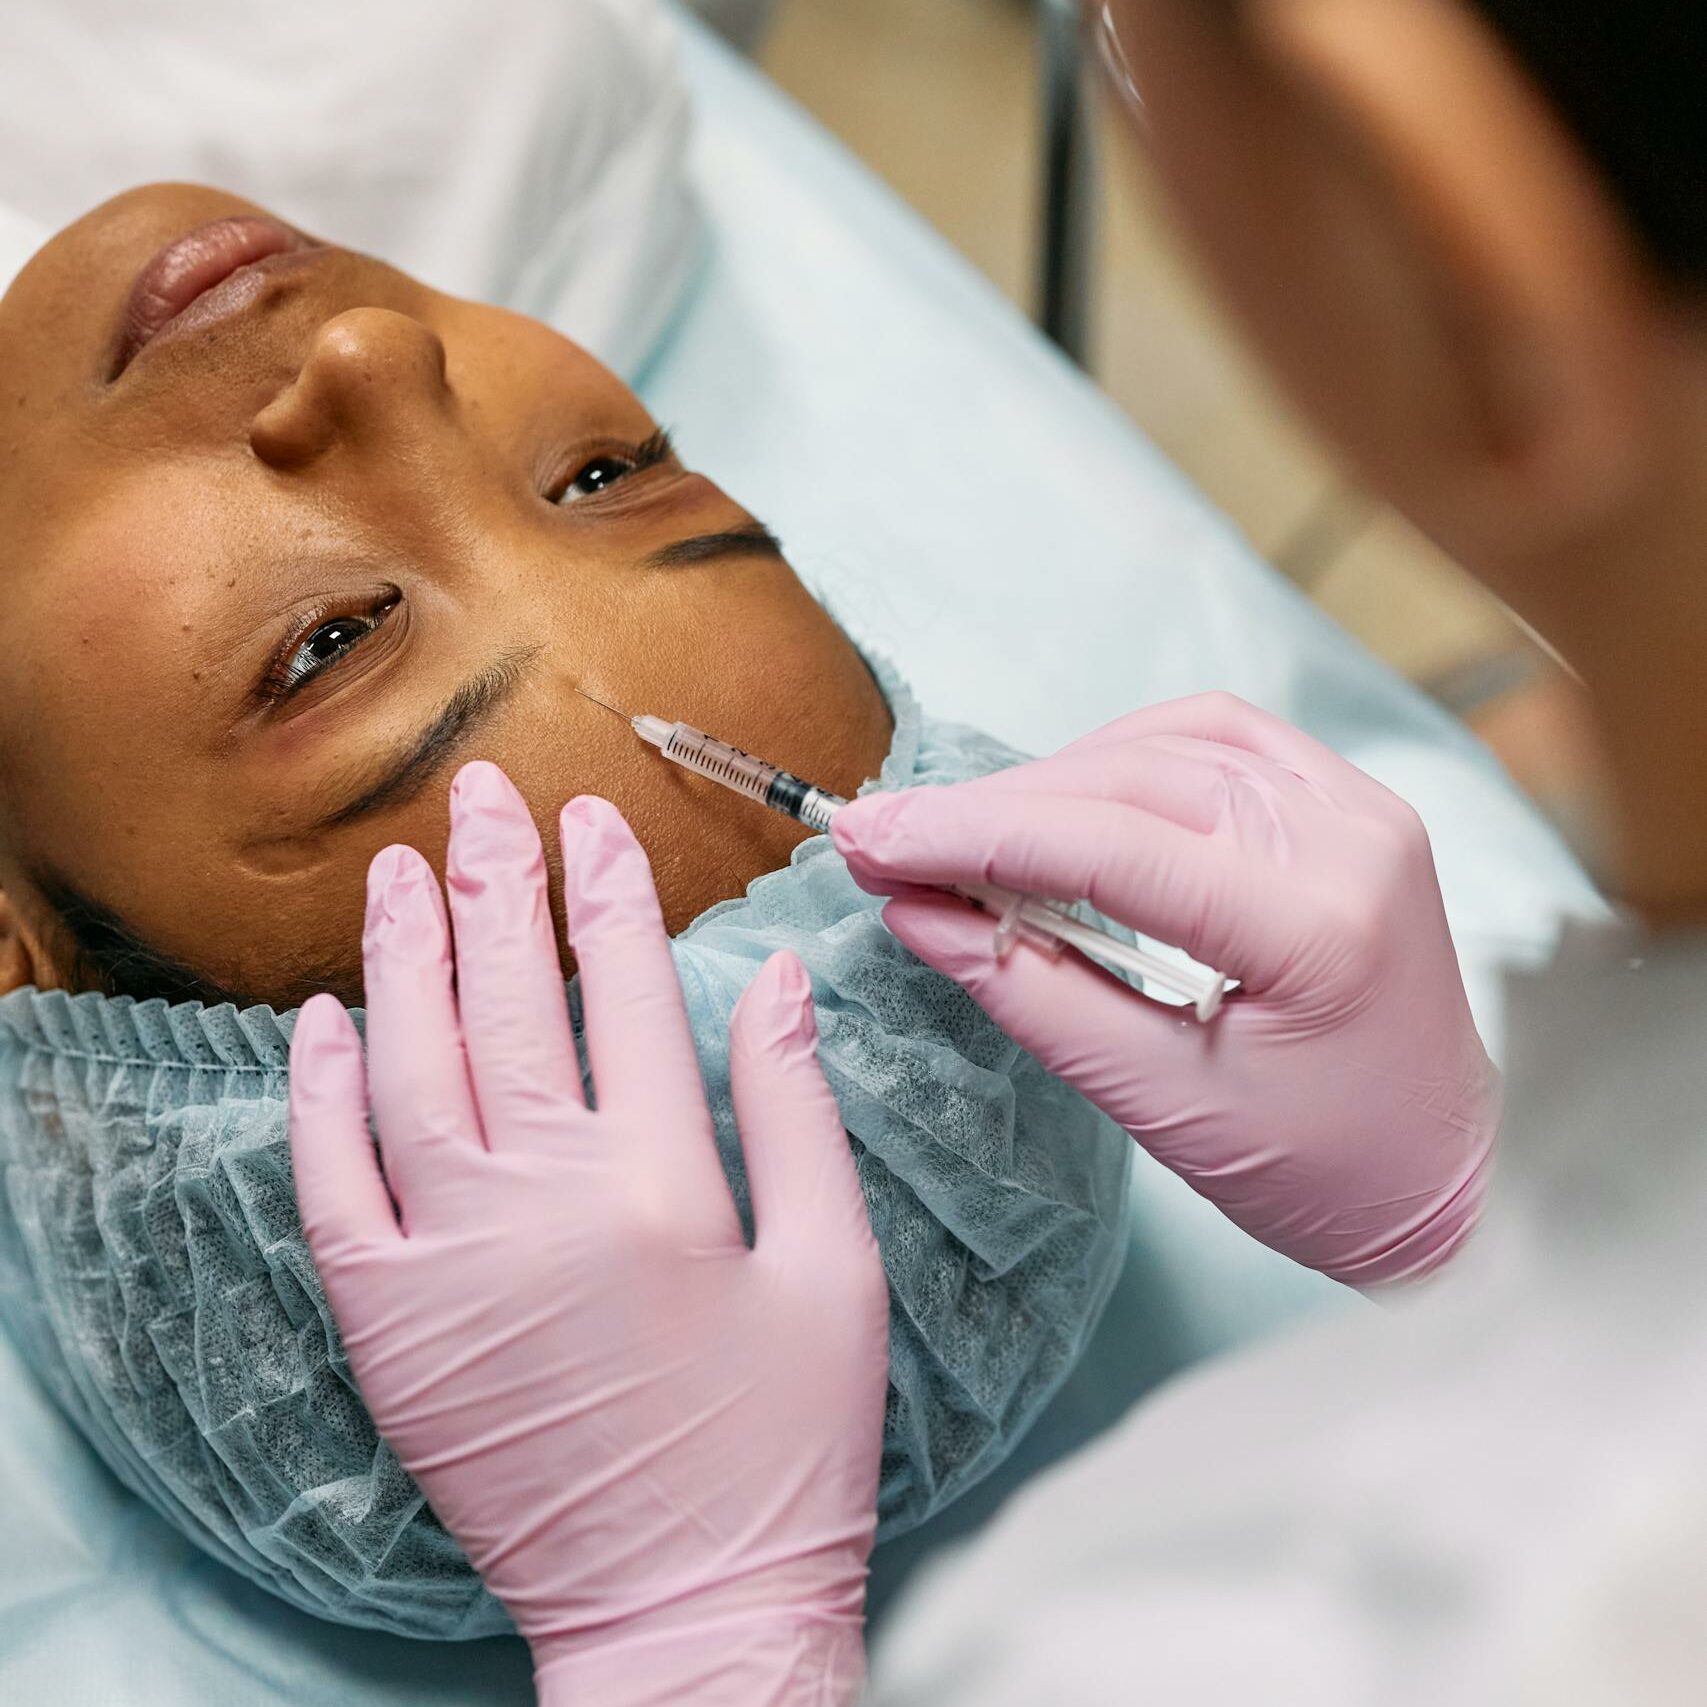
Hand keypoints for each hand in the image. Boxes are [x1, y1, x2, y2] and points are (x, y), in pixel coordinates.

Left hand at [288, 763, 887, 1705]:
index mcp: (662, 1182)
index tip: (592, 819)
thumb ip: (794, 1109)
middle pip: (509, 999)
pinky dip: (319, 1093)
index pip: (624, 989)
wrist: (682, 1613)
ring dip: (404, 956)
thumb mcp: (835, 1271)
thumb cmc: (782, 1448)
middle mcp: (541, 1201)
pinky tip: (325, 1017)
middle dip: (494, 881)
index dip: (607, 890)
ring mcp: (448, 1261)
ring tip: (400, 869)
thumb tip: (776, 976)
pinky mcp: (390, 1324)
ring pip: (410, 1066)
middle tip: (480, 795)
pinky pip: (332, 1183)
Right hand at [832, 694, 1499, 1287]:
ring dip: (1052, 778)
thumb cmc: (1315, 1171)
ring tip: (962, 833)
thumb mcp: (1159, 1102)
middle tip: (885, 838)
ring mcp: (1361, 810)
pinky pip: (1217, 741)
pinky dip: (1124, 758)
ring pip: (1169, 743)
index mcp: (1317, 928)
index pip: (1109, 846)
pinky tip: (1064, 799)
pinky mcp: (1351, 805)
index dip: (972, 835)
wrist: (1445, 1178)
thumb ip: (1031, 994)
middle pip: (1132, 780)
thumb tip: (913, 912)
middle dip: (993, 806)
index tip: (867, 839)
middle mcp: (1350, 840)